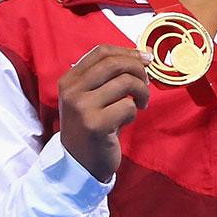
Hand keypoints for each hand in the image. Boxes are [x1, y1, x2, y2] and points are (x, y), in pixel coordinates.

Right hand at [58, 44, 150, 182]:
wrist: (79, 164)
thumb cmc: (91, 126)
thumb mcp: (89, 97)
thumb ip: (107, 76)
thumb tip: (142, 55)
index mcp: (69, 80)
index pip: (101, 52)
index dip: (128, 52)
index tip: (145, 58)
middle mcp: (72, 91)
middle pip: (115, 64)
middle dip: (138, 70)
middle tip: (146, 83)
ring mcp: (82, 108)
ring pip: (125, 83)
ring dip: (141, 92)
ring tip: (141, 104)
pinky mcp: (96, 125)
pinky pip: (128, 106)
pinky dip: (134, 112)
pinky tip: (126, 121)